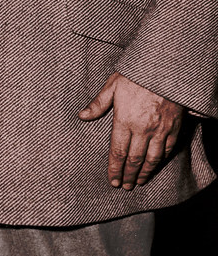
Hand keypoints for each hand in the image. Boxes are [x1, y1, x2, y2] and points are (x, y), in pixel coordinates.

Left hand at [79, 72, 183, 189]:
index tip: (112, 180)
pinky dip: (160, 162)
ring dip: (144, 173)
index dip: (114, 168)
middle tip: (125, 186)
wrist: (165, 70)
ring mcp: (159, 130)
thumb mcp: (113, 85)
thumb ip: (98, 103)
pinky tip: (154, 166)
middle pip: (134, 159)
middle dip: (128, 175)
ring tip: (138, 182)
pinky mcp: (173, 128)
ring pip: (151, 159)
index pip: (117, 151)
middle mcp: (142, 129)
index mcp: (124, 119)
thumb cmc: (136, 75)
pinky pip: (166, 150)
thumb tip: (82, 115)